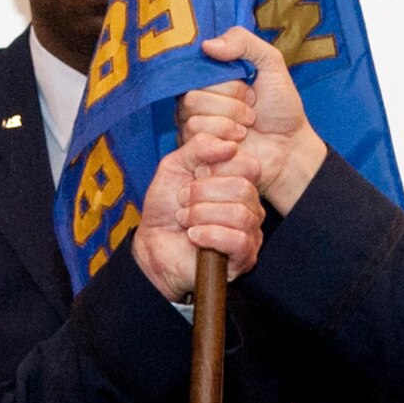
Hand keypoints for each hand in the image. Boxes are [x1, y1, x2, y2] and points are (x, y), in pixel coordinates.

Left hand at [131, 131, 263, 300]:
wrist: (153, 245)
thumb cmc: (167, 207)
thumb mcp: (175, 166)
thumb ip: (199, 146)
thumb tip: (231, 145)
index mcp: (239, 181)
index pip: (248, 165)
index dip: (215, 168)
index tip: (192, 176)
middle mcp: (250, 205)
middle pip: (243, 189)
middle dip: (202, 193)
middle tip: (183, 201)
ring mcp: (251, 232)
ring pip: (240, 215)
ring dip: (201, 215)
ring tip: (184, 220)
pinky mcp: (244, 257)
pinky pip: (238, 240)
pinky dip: (209, 235)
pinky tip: (193, 237)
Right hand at [178, 28, 327, 215]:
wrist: (289, 146)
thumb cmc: (280, 107)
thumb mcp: (271, 63)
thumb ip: (244, 42)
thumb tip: (207, 45)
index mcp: (208, 78)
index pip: (197, 72)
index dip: (227, 82)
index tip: (250, 87)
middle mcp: (195, 100)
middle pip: (193, 97)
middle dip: (232, 104)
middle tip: (252, 111)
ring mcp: (193, 127)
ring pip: (194, 119)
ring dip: (230, 123)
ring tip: (247, 127)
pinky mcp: (197, 152)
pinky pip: (198, 141)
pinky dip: (226, 141)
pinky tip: (238, 144)